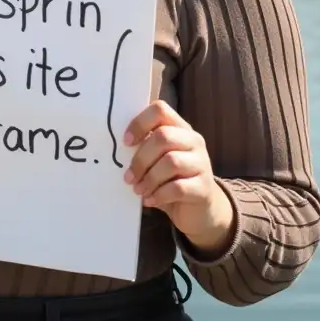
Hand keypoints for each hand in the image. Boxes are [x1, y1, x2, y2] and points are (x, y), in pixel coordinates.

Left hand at [123, 100, 235, 256]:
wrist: (198, 211)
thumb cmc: (171, 181)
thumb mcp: (158, 161)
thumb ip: (144, 149)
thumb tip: (115, 150)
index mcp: (180, 128)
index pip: (160, 110)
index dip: (139, 123)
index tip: (126, 142)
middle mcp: (194, 141)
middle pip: (163, 137)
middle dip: (140, 158)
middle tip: (129, 177)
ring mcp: (202, 164)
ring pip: (171, 162)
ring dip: (149, 178)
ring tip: (138, 190)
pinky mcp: (204, 188)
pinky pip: (178, 188)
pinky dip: (159, 195)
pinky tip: (150, 200)